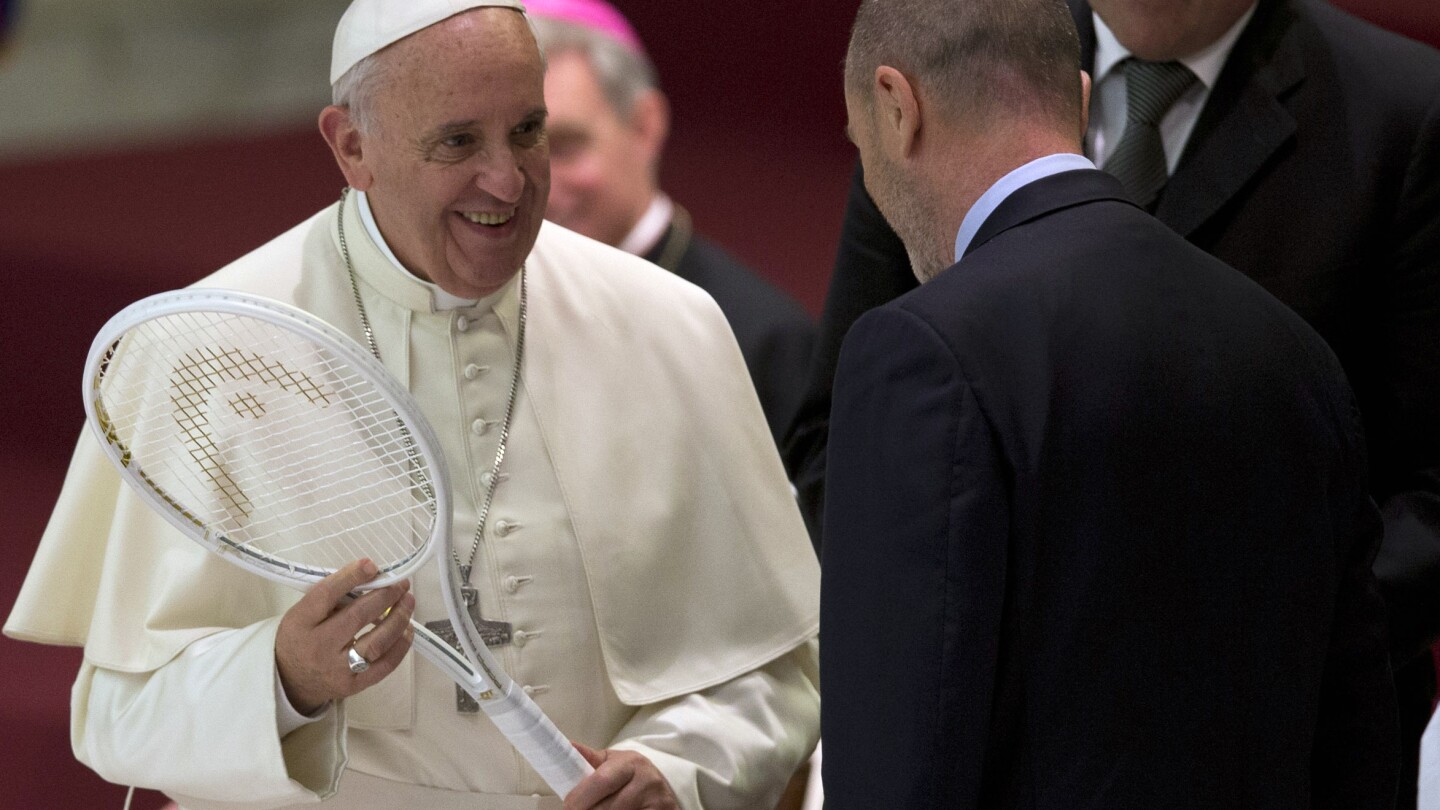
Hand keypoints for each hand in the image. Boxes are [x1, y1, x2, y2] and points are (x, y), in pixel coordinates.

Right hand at [275, 558, 415, 713]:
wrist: (290, 681)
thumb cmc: (301, 637)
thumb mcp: (302, 613)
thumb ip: (331, 596)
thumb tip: (371, 577)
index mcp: (300, 623)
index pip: (326, 595)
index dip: (351, 578)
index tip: (372, 565)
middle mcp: (318, 647)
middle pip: (357, 617)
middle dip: (385, 596)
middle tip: (401, 583)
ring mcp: (336, 670)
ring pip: (375, 644)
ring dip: (398, 619)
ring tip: (408, 602)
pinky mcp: (352, 686)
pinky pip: (384, 667)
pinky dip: (400, 646)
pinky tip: (407, 630)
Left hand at [563, 743, 679, 809]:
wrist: (662, 790)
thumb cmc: (631, 775)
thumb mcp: (614, 762)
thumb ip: (590, 759)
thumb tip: (568, 746)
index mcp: (631, 763)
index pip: (602, 780)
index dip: (580, 796)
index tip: (568, 804)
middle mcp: (646, 781)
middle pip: (606, 806)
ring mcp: (656, 802)